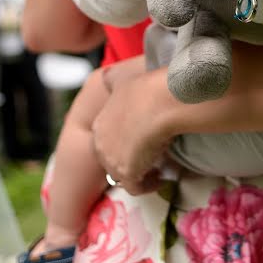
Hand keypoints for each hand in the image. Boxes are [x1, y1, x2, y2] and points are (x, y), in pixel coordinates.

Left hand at [92, 59, 175, 194]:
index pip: (109, 142)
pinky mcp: (127, 174)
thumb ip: (112, 78)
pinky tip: (162, 178)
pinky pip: (136, 188)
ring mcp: (112, 161)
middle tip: (152, 156)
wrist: (158, 102)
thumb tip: (104, 75)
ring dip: (140, 173)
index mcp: (99, 124)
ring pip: (124, 176)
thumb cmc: (144, 88)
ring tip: (159, 169)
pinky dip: (149, 185)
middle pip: (114, 160)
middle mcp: (101, 145)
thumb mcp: (121, 78)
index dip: (125, 143)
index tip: (142, 140)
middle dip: (131, 160)